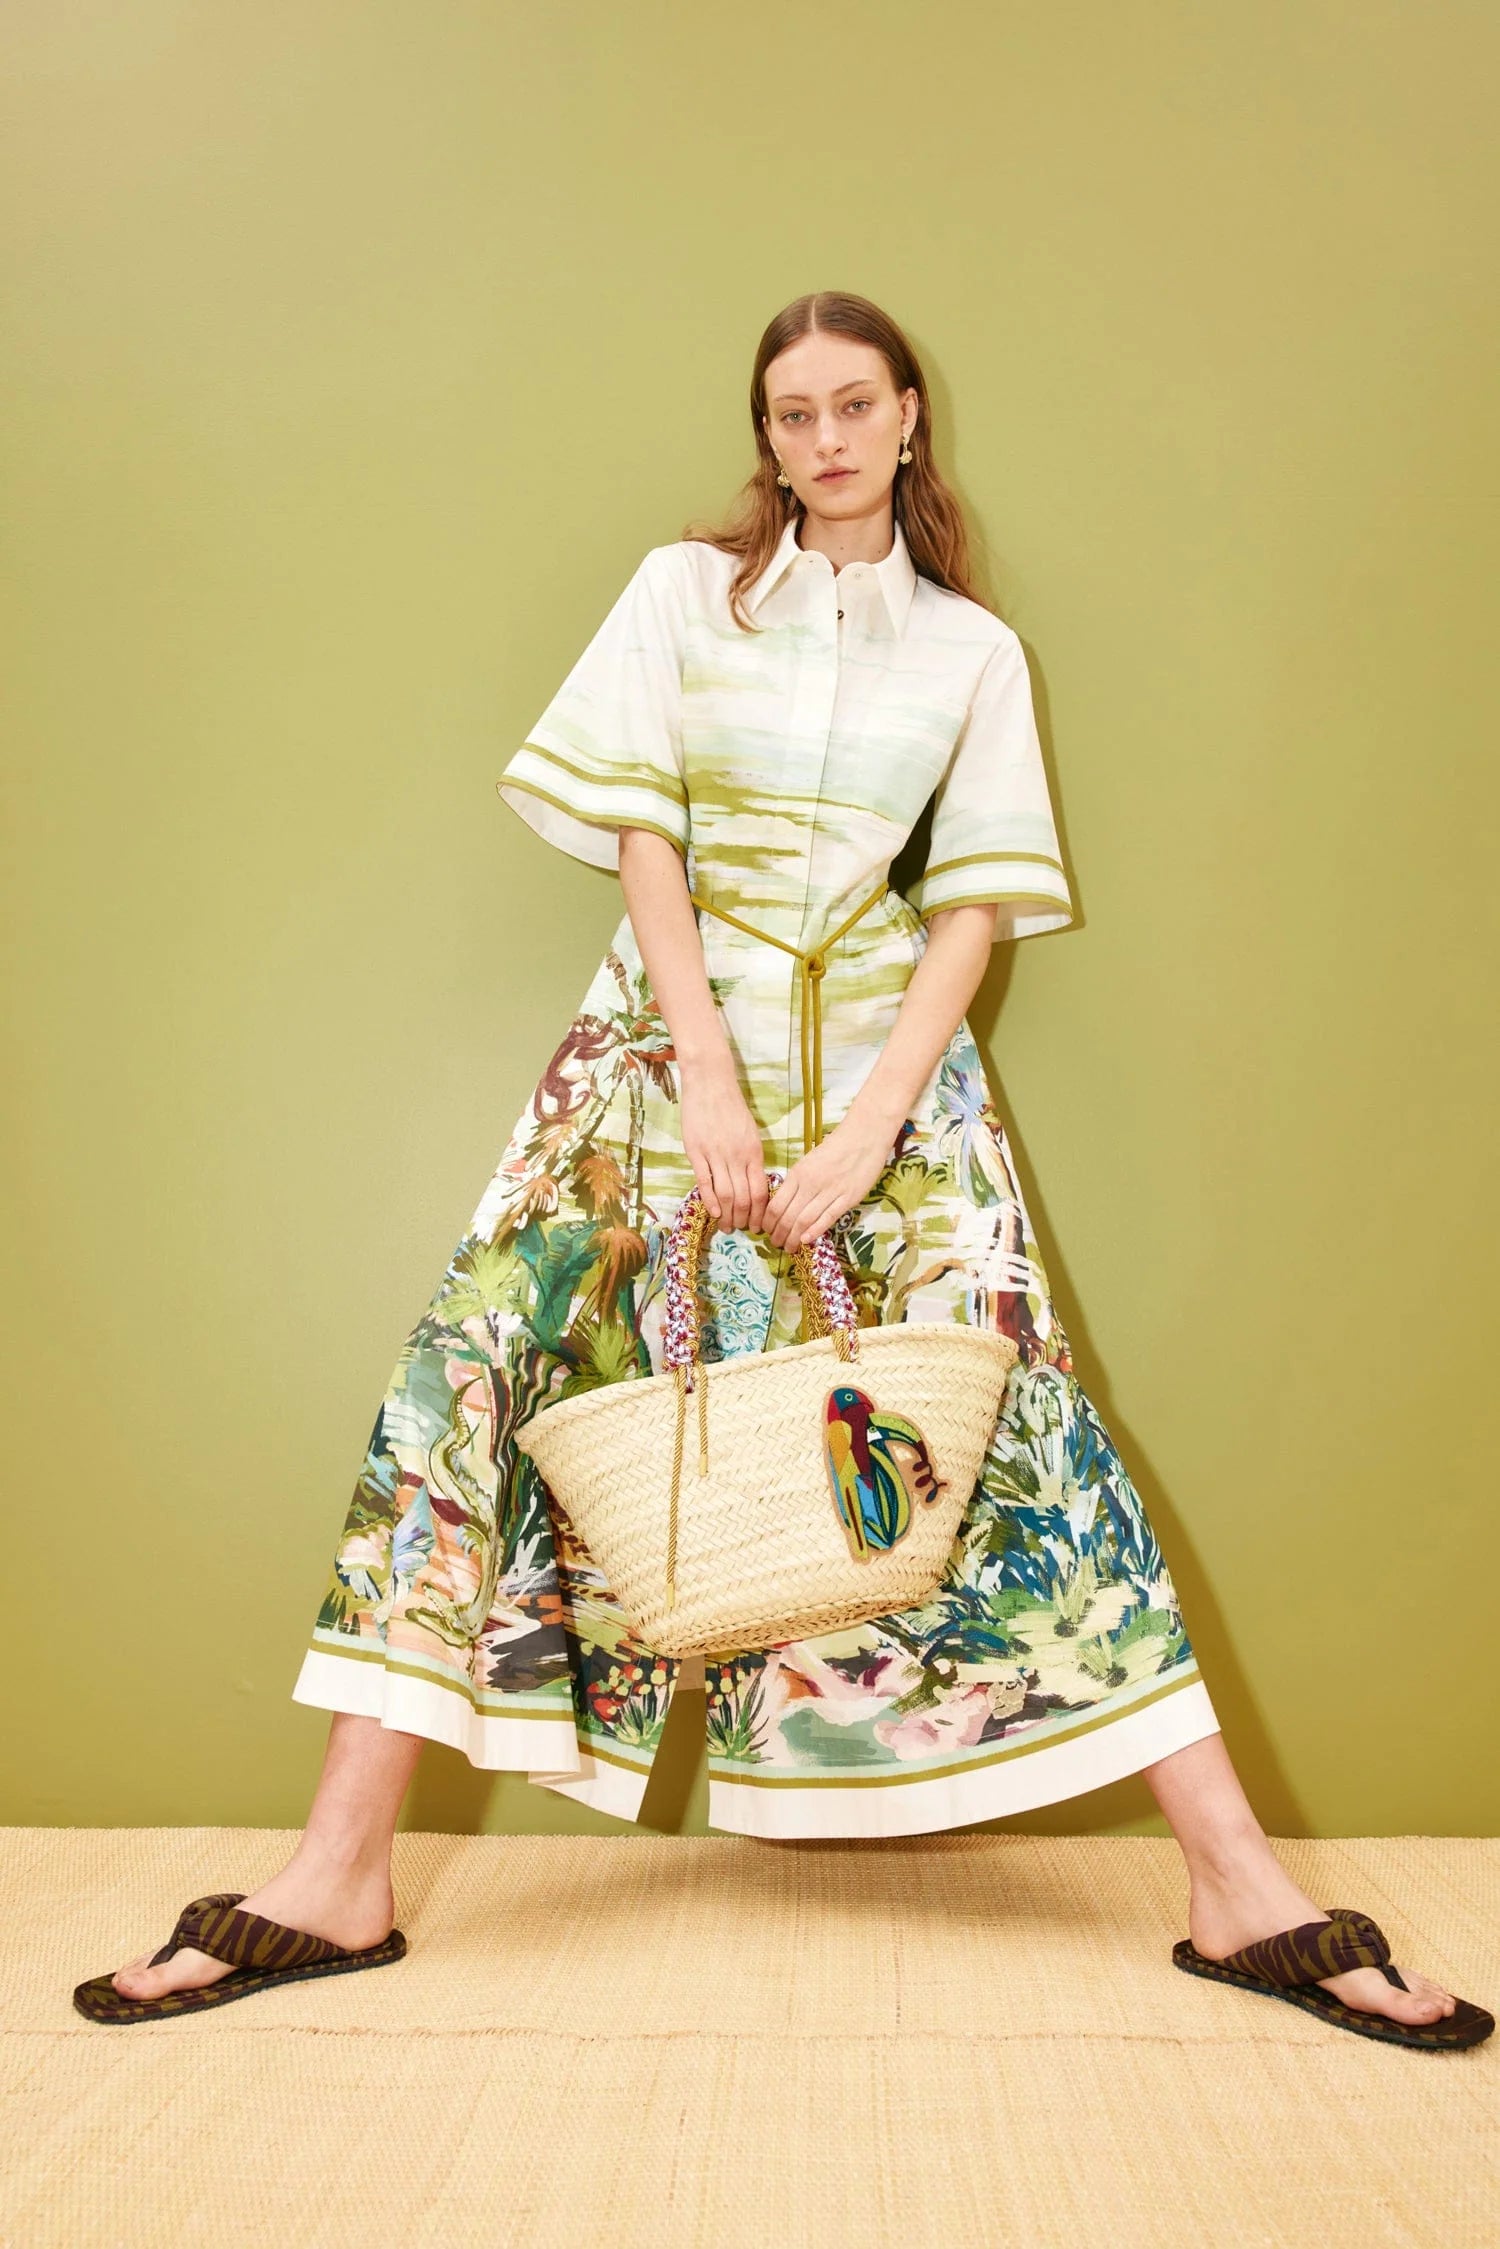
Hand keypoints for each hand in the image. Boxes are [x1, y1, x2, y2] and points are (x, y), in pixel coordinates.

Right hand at [678, 1061, 770, 1234]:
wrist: (711, 1083)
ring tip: (727, 1226)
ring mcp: (716, 1154)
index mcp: (754, 1152)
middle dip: (744, 1219)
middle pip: (744, 1197)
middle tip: (741, 1230)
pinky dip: (710, 1200)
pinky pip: (704, 1182)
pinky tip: (713, 1212)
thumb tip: (755, 1184)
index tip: (757, 1224)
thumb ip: (752, 1158)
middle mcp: (737, 1156)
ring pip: (725, 1194)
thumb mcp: (750, 1133)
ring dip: (727, 1215)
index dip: (760, 1213)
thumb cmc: (731, 1108)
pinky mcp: (696, 1151)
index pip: (761, 1191)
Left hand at [762, 1113, 897, 1250]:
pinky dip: (815, 1231)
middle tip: (777, 1244)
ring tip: (789, 1247)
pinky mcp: (848, 1198)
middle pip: (788, 1217)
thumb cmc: (835, 1148)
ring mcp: (830, 1192)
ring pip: (805, 1221)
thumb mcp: (808, 1162)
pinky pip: (828, 1218)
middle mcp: (810, 1184)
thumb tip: (784, 1203)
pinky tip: (806, 1241)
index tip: (767, 1231)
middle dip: (779, 1235)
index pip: (776, 1205)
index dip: (769, 1223)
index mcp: (798, 1174)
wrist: (864, 1137)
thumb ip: (797, 1182)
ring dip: (794, 1238)